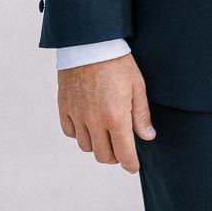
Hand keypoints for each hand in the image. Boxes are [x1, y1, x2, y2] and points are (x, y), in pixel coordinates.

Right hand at [57, 53, 154, 173]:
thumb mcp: (137, 86)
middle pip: (103, 155)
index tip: (133, 167)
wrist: (90, 43)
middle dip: (115, 157)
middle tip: (121, 149)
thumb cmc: (118, 63)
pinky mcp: (64, 107)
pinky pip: (70, 132)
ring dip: (97, 145)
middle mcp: (94, 121)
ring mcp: (77, 115)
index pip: (123, 153)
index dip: (130, 164)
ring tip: (105, 134)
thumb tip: (147, 137)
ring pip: (85, 146)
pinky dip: (79, 133)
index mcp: (116, 117)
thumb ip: (141, 115)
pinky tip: (88, 123)